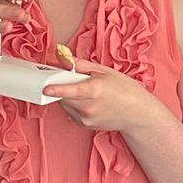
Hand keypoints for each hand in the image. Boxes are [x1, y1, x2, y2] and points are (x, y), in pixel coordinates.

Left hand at [40, 57, 167, 135]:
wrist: (137, 113)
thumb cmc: (124, 89)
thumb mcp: (104, 71)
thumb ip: (80, 65)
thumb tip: (62, 56)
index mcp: (95, 90)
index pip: (71, 91)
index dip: (57, 89)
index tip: (45, 89)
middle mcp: (89, 108)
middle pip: (63, 96)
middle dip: (61, 86)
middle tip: (70, 78)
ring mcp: (87, 119)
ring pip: (65, 104)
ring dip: (67, 96)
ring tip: (85, 90)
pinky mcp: (85, 125)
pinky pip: (70, 112)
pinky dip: (73, 104)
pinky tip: (87, 101)